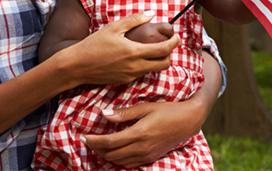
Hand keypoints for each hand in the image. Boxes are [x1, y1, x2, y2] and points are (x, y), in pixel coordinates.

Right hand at [62, 12, 178, 86]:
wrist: (77, 66)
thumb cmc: (94, 44)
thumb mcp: (114, 28)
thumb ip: (134, 20)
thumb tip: (151, 13)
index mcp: (135, 52)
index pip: (164, 50)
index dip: (174, 43)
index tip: (176, 37)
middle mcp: (135, 67)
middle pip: (164, 64)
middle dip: (169, 54)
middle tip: (165, 44)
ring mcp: (130, 76)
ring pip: (153, 70)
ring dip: (157, 60)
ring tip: (150, 48)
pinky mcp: (124, 81)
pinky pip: (141, 73)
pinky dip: (144, 65)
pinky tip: (135, 56)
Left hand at [82, 99, 204, 168]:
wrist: (188, 121)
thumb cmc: (167, 110)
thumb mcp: (146, 107)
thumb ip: (124, 113)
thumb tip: (104, 114)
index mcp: (139, 133)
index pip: (110, 142)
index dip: (94, 141)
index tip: (83, 137)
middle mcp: (141, 148)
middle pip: (112, 154)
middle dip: (97, 149)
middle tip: (88, 141)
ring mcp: (146, 155)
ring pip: (119, 162)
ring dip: (106, 156)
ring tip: (99, 146)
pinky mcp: (150, 158)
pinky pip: (129, 164)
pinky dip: (118, 160)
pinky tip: (115, 151)